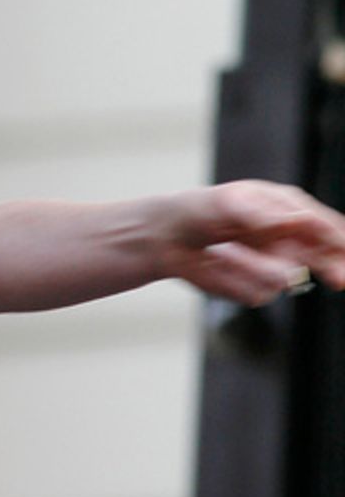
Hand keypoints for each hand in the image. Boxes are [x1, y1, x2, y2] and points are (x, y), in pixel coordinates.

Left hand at [155, 180, 344, 303]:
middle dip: (332, 267)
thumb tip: (294, 221)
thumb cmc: (199, 210)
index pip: (324, 226)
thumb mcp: (228, 203)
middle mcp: (287, 239)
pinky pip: (258, 293)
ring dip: (252, 268)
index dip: (338, 239)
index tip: (342, 246)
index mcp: (286, 209)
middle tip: (337, 278)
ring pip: (284, 278)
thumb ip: (262, 213)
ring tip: (224, 251)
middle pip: (325, 257)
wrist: (168, 238)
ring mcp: (274, 264)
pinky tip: (220, 264)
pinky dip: (236, 281)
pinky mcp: (257, 286)